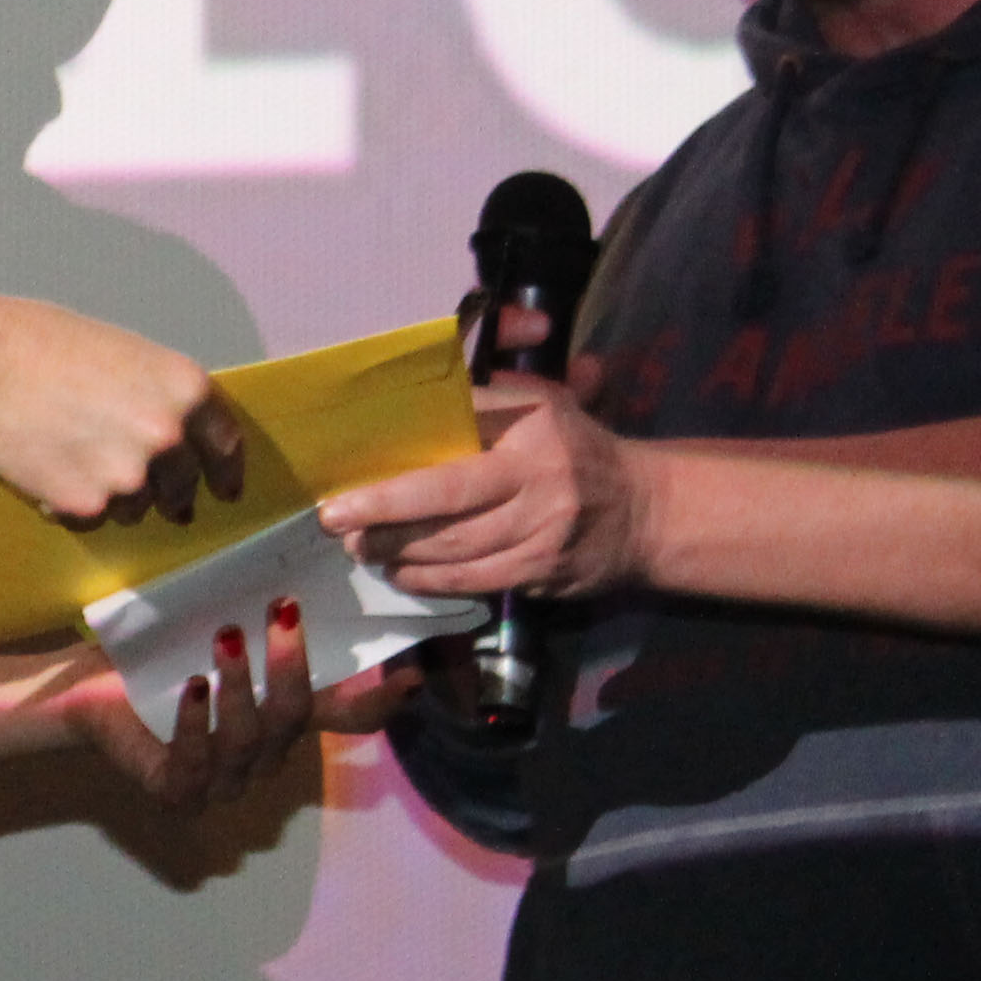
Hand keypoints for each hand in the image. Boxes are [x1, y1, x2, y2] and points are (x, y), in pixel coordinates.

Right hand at [0, 287, 242, 526]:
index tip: (224, 488)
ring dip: (117, 497)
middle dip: (171, 493)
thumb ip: (163, 398)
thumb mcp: (130, 355)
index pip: (226, 446)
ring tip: (79, 462)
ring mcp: (129, 477)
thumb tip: (179, 440)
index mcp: (186, 391)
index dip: (226, 471)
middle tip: (149, 489)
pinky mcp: (87, 505)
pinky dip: (76, 503)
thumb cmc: (51, 344)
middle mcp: (168, 438)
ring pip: (136, 507)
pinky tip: (52, 470)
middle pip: (184, 485)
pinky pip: (92, 516)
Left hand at [70, 596, 412, 805]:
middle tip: (279, 613)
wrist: (85, 688)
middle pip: (291, 720)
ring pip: (246, 742)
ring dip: (239, 688)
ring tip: (225, 641)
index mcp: (282, 722)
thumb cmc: (158, 660)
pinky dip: (194, 726)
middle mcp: (261, 760)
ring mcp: (220, 784)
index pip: (345, 720)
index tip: (409, 677)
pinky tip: (191, 690)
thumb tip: (305, 589)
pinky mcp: (175, 794)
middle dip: (288, 665)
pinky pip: (194, 767)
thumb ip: (267, 630)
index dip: (378, 703)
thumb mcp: (220, 636)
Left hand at [321, 370, 647, 602]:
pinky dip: (428, 579)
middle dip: (383, 512)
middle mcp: (537, 479)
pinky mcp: (539, 573)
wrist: (644, 512)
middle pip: (446, 498)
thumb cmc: (575, 450)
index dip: (406, 460)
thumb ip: (486, 402)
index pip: (459, 436)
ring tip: (358, 546)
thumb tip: (411, 400)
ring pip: (453, 547)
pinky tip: (399, 572)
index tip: (354, 473)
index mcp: (533, 428)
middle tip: (335, 519)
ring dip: (397, 549)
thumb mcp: (543, 406)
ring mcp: (540, 532)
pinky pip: (471, 580)